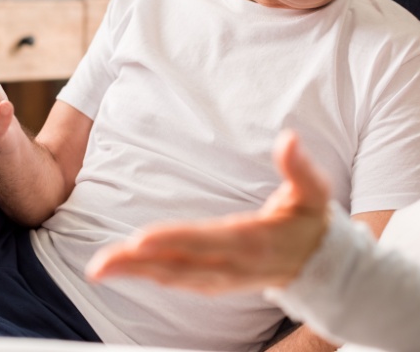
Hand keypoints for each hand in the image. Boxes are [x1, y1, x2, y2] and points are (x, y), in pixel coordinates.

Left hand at [86, 130, 330, 293]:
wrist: (319, 264)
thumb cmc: (311, 221)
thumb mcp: (314, 190)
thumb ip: (299, 166)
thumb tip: (289, 138)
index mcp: (255, 240)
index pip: (209, 240)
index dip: (176, 239)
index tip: (141, 239)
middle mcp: (235, 265)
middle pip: (182, 265)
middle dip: (140, 263)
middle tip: (100, 263)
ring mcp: (225, 278)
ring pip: (175, 277)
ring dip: (138, 272)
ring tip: (103, 267)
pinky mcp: (219, 281)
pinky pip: (180, 280)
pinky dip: (152, 276)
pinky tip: (130, 269)